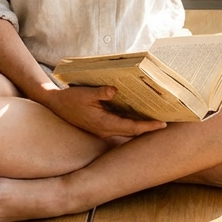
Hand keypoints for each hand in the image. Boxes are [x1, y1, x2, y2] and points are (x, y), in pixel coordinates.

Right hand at [39, 85, 166, 138]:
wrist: (55, 105)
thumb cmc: (69, 99)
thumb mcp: (84, 93)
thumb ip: (100, 93)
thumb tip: (114, 90)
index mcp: (103, 124)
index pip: (131, 128)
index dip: (147, 127)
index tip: (162, 124)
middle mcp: (106, 130)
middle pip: (132, 132)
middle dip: (149, 128)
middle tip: (167, 122)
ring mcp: (103, 129)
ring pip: (127, 130)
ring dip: (141, 126)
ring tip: (158, 119)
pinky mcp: (101, 126)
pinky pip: (121, 126)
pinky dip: (132, 123)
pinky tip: (139, 115)